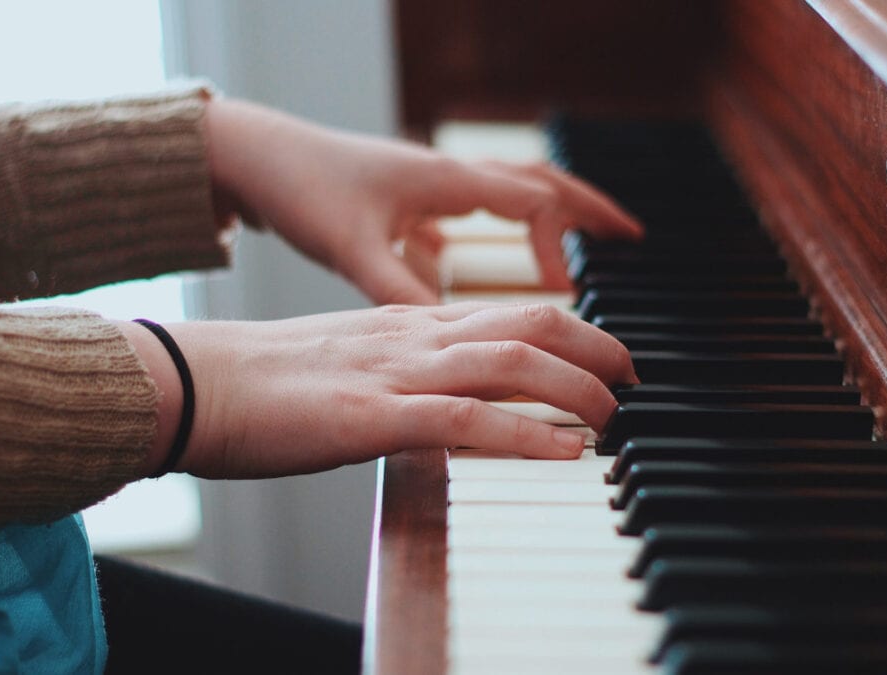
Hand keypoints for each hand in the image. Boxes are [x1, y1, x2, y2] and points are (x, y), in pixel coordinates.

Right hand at [121, 302, 636, 477]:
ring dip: (578, 388)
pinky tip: (566, 452)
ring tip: (614, 417)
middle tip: (633, 380)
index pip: (512, 311)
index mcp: (409, 322)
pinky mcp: (371, 417)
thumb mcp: (352, 361)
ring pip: (513, 363)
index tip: (607, 356)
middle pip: (531, 321)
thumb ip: (405, 368)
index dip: (575, 328)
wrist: (195, 380)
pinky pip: (465, 420)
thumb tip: (450, 398)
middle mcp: (414, 336)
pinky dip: (526, 435)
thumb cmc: (265, 379)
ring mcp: (396, 373)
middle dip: (597, 346)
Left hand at [204, 98, 643, 304]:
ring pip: (508, 193)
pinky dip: (494, 230)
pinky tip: (479, 258)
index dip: (559, 248)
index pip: (532, 204)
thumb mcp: (352, 248)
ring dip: (549, 216)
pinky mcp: (407, 200)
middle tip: (632, 236)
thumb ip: (401, 290)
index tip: (568, 293)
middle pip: (539, 183)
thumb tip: (450, 334)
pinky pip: (469, 209)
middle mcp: (447, 177)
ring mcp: (429, 186)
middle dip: (588, 208)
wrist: (254, 156)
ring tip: (579, 244)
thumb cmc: (301, 189)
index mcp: (446, 181)